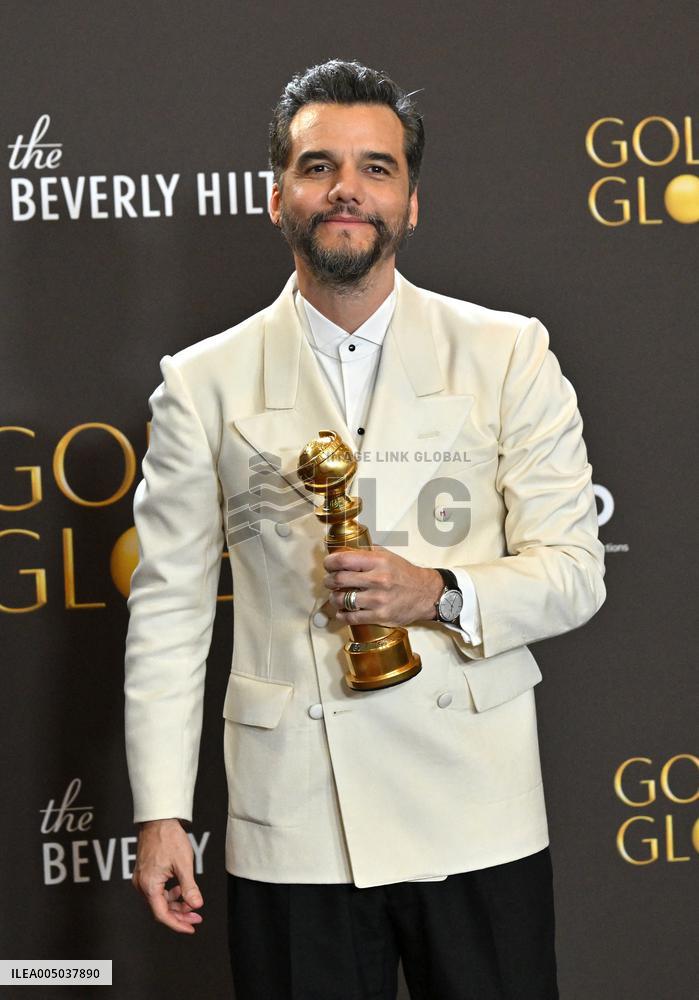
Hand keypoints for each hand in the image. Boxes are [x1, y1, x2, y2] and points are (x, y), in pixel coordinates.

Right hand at [132, 818, 202, 933]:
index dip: (177, 924)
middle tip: (197, 917)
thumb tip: (197, 905)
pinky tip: (181, 890)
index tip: (191, 928)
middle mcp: (142, 885)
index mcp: (149, 885)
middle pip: (160, 909)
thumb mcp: (184, 863)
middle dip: (180, 914)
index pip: (162, 914)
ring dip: (176, 904)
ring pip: (159, 901)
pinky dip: (170, 894)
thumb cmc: (170, 838)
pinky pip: (157, 891)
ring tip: (192, 903)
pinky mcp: (145, 873)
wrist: (158, 820)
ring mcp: (141, 879)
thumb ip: (189, 887)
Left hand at [323, 547, 443, 626]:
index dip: (330, 562)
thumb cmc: (405, 574)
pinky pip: (352, 617)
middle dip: (328, 581)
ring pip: (342, 600)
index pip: (344, 560)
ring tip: (336, 596)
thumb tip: (344, 551)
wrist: (426, 594)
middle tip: (328, 581)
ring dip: (334, 598)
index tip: (328, 565)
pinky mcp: (380, 616)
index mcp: (378, 562)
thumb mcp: (388, 556)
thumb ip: (367, 553)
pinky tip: (342, 612)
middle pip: (339, 579)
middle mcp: (378, 580)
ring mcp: (378, 600)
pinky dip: (342, 615)